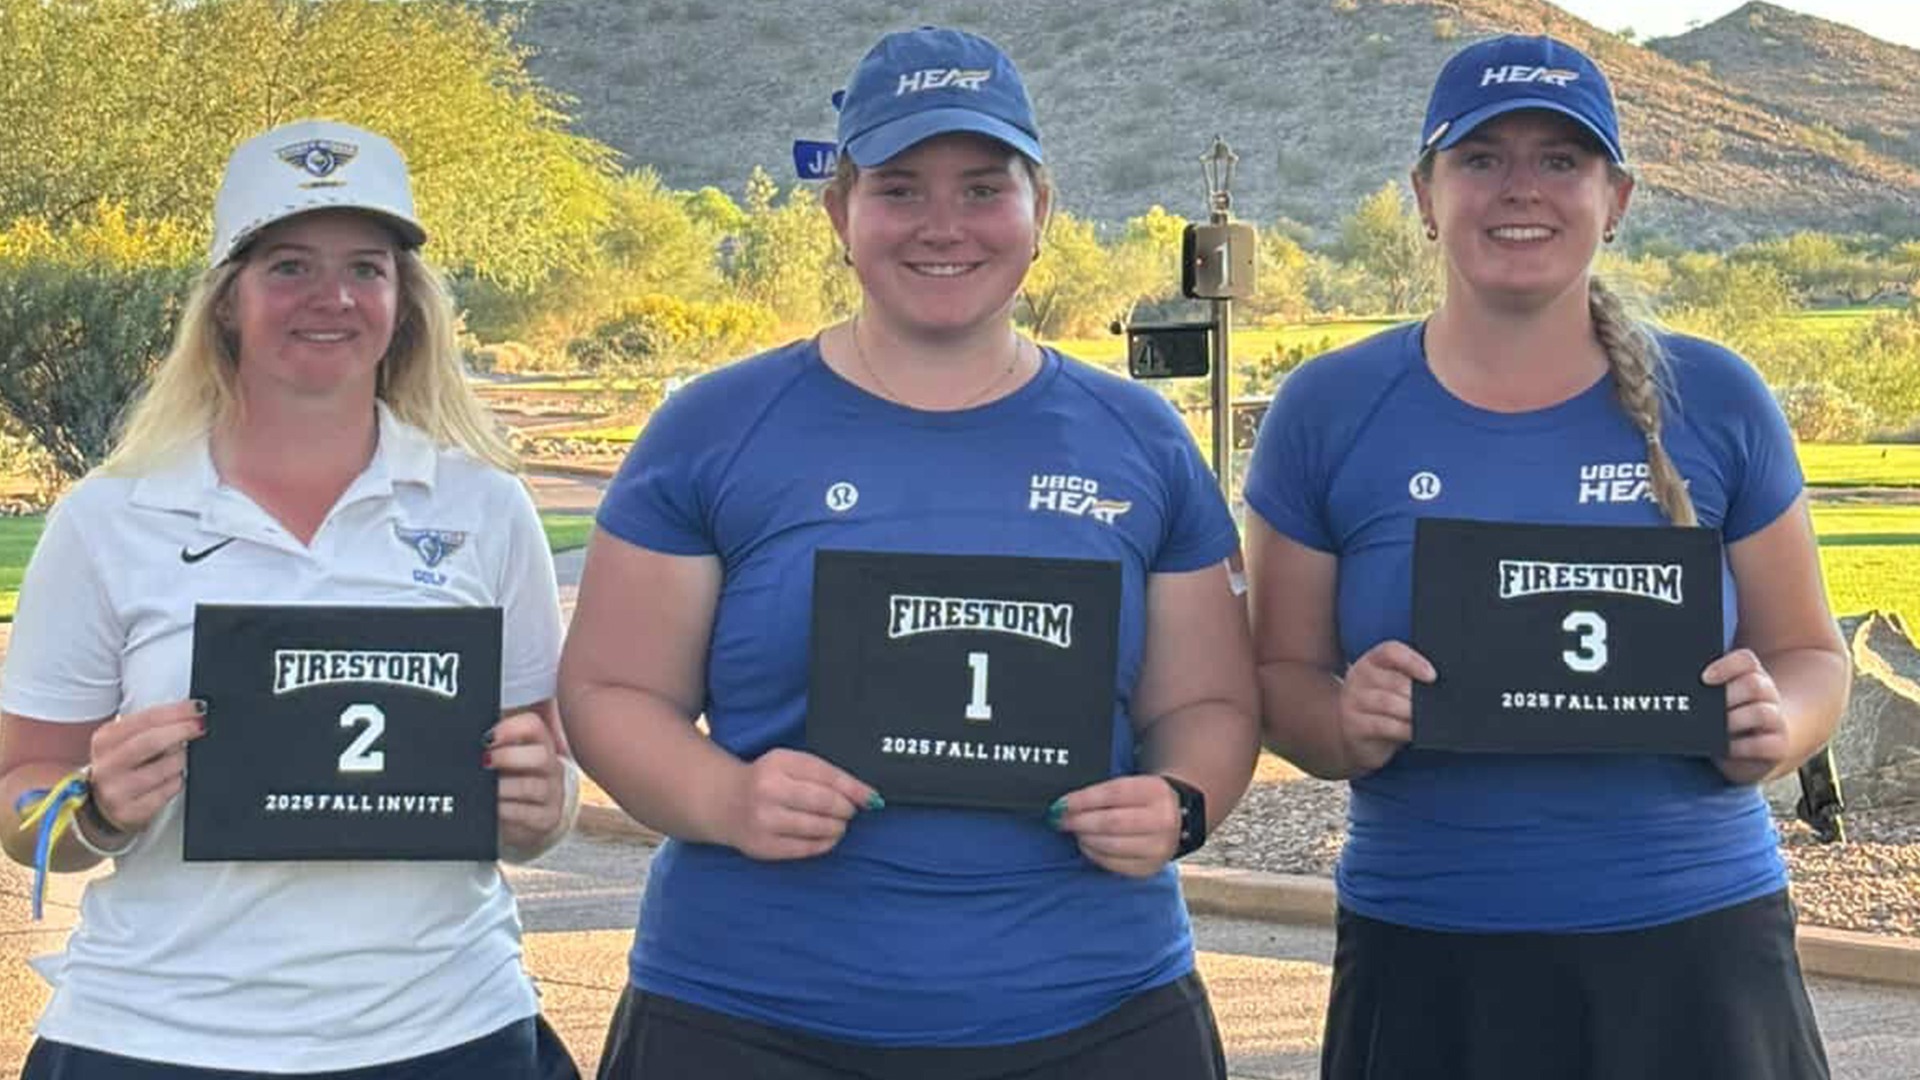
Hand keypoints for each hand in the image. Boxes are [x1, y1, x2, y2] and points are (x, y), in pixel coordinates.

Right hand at [86, 699, 205, 835]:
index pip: (145, 719)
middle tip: (200, 726)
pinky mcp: (131, 811)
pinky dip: (178, 780)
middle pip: (152, 741)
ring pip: (166, 767)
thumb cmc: (123, 767)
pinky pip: (169, 789)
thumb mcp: (124, 741)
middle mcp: (107, 765)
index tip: (198, 708)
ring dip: (181, 759)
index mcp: (105, 740)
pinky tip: (173, 777)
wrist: (102, 808)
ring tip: (179, 757)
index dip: (176, 711)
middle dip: (182, 730)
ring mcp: (117, 791)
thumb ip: (150, 726)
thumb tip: (188, 713)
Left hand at [486, 711, 567, 851]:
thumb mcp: (508, 757)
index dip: (510, 728)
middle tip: (484, 763)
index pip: (534, 726)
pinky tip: (492, 807)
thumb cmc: (514, 778)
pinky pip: (524, 814)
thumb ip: (493, 746)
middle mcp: (551, 766)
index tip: (487, 738)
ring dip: (502, 787)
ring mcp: (552, 793)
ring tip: (483, 789)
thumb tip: (465, 741)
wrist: (533, 813)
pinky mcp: (547, 818)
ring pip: (530, 787)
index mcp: (541, 743)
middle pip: (540, 756)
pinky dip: (503, 810)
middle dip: (507, 757)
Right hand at [719, 748, 877, 860]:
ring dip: (837, 827)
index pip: (827, 776)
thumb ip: (826, 775)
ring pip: (818, 828)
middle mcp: (769, 790)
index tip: (872, 798)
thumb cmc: (767, 779)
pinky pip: (805, 848)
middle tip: (849, 811)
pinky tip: (826, 836)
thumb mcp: (790, 764)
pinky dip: (824, 843)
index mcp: (779, 763)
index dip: (855, 789)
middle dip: (846, 809)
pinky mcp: (763, 846)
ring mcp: (764, 820)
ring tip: (838, 824)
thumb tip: (868, 796)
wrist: (724, 800)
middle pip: (825, 803)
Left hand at [1052, 775, 1181, 877]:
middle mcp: (1162, 820)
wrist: (1179, 816)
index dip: (1082, 800)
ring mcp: (1158, 848)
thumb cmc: (1145, 798)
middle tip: (1060, 820)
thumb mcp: (1132, 784)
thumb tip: (1066, 804)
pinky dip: (1095, 854)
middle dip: (1079, 822)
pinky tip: (1087, 845)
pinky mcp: (1150, 868)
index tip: (1061, 804)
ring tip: (1075, 831)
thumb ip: (1103, 793)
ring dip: (1085, 838)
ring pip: (1110, 846)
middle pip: (1110, 823)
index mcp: (1155, 792)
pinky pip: (1114, 864)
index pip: (1112, 794)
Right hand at [1337, 641, 1431, 774]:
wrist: (1353, 734)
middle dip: (1418, 695)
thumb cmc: (1382, 705)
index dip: (1413, 661)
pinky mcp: (1354, 726)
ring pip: (1389, 703)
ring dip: (1413, 712)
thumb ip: (1409, 677)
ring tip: (1427, 718)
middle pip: (1394, 680)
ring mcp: (1352, 702)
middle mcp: (1358, 678)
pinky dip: (1404, 729)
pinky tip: (1414, 732)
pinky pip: (1384, 726)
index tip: (1433, 676)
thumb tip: (1438, 680)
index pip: (1390, 651)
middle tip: (1436, 705)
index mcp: (1371, 661)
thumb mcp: (1391, 685)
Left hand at [1705, 649, 1790, 784]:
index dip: (1726, 666)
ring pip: (1761, 712)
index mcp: (1751, 675)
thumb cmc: (1724, 718)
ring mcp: (1775, 719)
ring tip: (1712, 730)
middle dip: (1726, 697)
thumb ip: (1701, 689)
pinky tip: (1725, 749)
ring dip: (1732, 721)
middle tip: (1705, 710)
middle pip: (1753, 685)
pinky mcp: (1778, 746)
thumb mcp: (1714, 700)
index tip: (1704, 678)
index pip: (1746, 660)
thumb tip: (1672, 688)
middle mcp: (1767, 694)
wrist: (1758, 746)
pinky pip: (1764, 744)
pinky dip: (1741, 747)